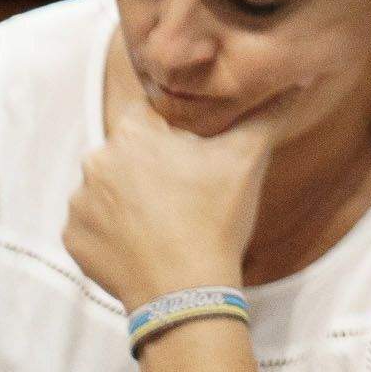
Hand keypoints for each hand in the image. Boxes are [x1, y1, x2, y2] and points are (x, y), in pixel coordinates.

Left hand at [62, 88, 292, 308]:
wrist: (184, 293)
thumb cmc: (215, 219)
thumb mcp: (248, 159)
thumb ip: (268, 113)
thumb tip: (298, 78)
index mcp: (132, 134)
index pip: (150, 112)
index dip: (175, 128)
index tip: (194, 149)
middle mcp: (95, 162)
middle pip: (129, 150)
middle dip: (153, 163)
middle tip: (186, 189)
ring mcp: (79, 203)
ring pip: (110, 187)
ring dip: (131, 196)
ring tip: (166, 219)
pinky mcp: (73, 238)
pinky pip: (93, 223)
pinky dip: (114, 229)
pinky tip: (145, 241)